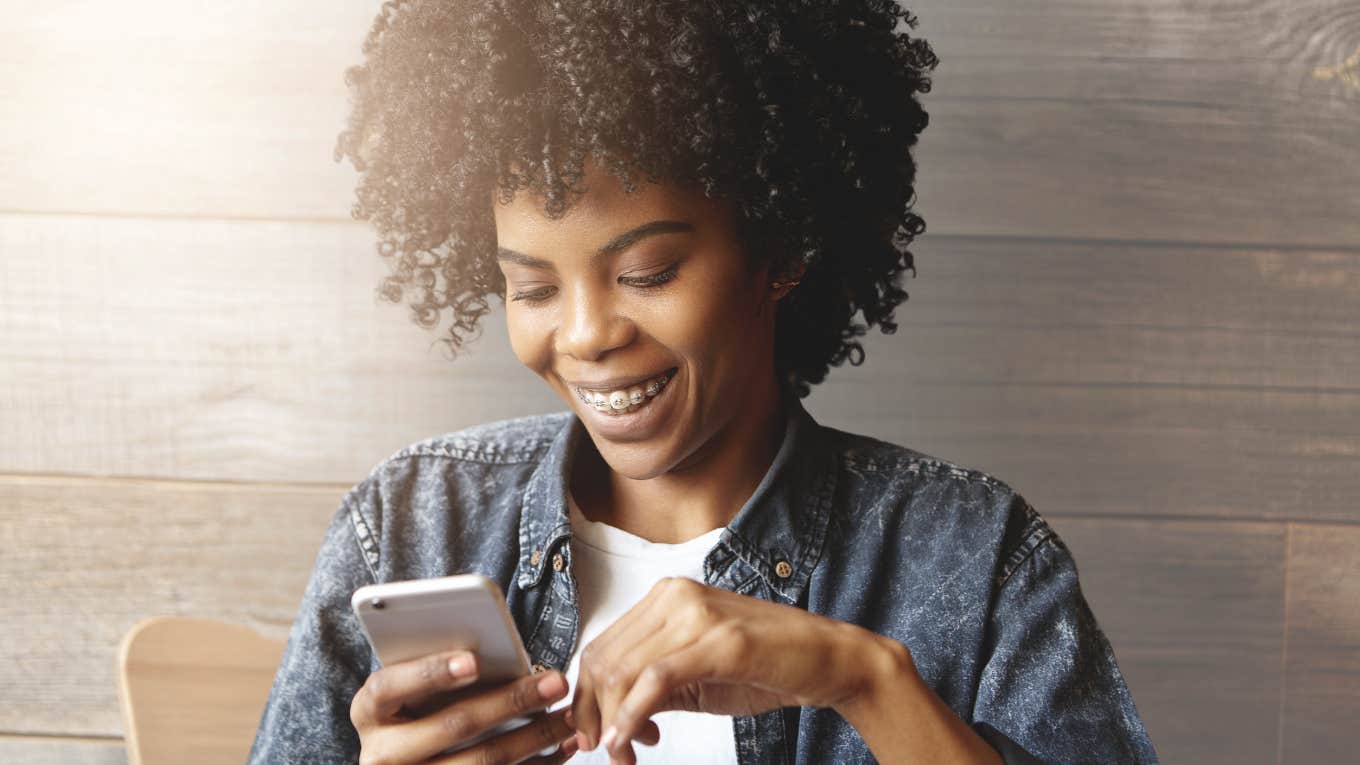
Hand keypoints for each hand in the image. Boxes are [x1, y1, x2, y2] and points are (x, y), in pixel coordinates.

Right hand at [349, 649, 578, 763]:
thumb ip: (439, 670)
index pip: (390, 686)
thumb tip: (497, 650)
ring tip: (569, 715)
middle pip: (453, 725)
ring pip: (482, 762)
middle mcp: (382, 753)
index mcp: (369, 710)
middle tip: (555, 681)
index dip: (431, 672)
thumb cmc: (413, 712)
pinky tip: (561, 747)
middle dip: (512, 701)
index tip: (474, 661)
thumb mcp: (411, 691)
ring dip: (535, 737)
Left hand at [570, 577, 903, 762]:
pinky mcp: (720, 640)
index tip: (597, 734)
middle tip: (609, 751)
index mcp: (666, 597)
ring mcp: (698, 613)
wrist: (830, 659)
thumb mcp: (697, 676)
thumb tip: (608, 717)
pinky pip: (656, 679)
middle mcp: (675, 595)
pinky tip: (630, 741)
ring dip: (613, 722)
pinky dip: (632, 716)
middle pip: (603, 659)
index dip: (587, 696)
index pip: (602, 646)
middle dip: (594, 713)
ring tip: (625, 753)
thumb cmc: (768, 666)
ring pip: (623, 670)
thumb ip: (653, 686)